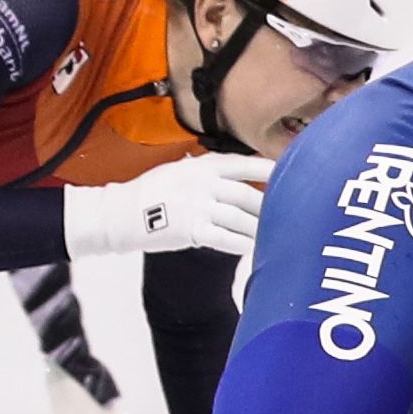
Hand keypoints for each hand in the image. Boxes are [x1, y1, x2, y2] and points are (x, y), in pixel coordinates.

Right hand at [65, 153, 273, 256]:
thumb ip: (208, 169)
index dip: (269, 170)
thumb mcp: (179, 170)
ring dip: (260, 229)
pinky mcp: (191, 230)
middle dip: (271, 208)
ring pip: (240, 219)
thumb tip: (241, 169)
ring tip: (277, 235)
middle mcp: (202, 183)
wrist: (119, 213)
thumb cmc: (151, 192)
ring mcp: (197, 206)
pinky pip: (225, 238)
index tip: (293, 173)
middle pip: (248, 195)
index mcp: (202, 166)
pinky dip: (242, 244)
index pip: (244, 165)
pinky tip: (255, 248)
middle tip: (290, 216)